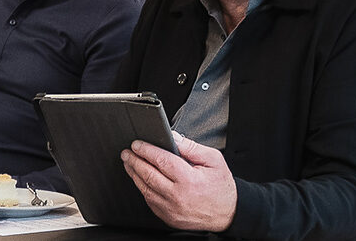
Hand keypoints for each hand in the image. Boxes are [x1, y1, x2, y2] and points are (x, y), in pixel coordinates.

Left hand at [121, 133, 235, 231]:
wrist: (228, 213)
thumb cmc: (221, 187)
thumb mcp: (213, 160)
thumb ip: (191, 148)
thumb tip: (173, 137)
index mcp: (189, 179)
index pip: (161, 160)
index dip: (146, 150)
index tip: (137, 144)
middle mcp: (177, 196)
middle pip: (148, 175)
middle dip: (134, 161)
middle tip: (127, 152)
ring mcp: (171, 209)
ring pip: (145, 189)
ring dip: (134, 174)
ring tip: (129, 163)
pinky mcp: (168, 217)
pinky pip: (150, 201)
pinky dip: (143, 189)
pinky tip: (141, 180)